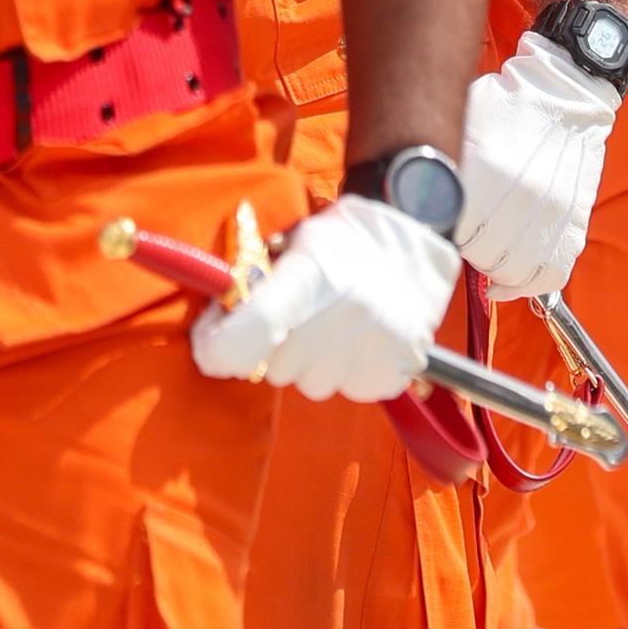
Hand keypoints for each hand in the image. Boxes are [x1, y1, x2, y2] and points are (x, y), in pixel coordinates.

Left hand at [189, 190, 457, 402]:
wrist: (418, 242)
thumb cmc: (346, 238)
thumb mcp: (298, 241)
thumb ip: (257, 278)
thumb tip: (216, 319)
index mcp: (314, 273)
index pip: (253, 329)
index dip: (218, 347)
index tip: (209, 345)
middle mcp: (346, 313)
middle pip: (277, 367)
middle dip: (275, 349)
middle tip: (296, 320)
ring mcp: (374, 345)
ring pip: (311, 385)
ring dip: (312, 364)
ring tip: (333, 328)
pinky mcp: (395, 370)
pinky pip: (348, 391)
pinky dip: (347, 373)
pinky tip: (359, 341)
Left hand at [455, 32, 618, 298]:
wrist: (564, 99)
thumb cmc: (504, 109)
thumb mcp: (461, 123)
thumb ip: (440, 164)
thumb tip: (415, 208)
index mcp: (485, 168)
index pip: (450, 229)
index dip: (441, 231)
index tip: (439, 225)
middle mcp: (520, 194)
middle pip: (480, 254)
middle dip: (467, 251)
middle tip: (463, 238)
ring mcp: (551, 212)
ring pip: (512, 271)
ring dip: (493, 271)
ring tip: (484, 255)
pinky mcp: (573, 223)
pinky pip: (549, 274)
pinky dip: (526, 286)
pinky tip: (507, 283)